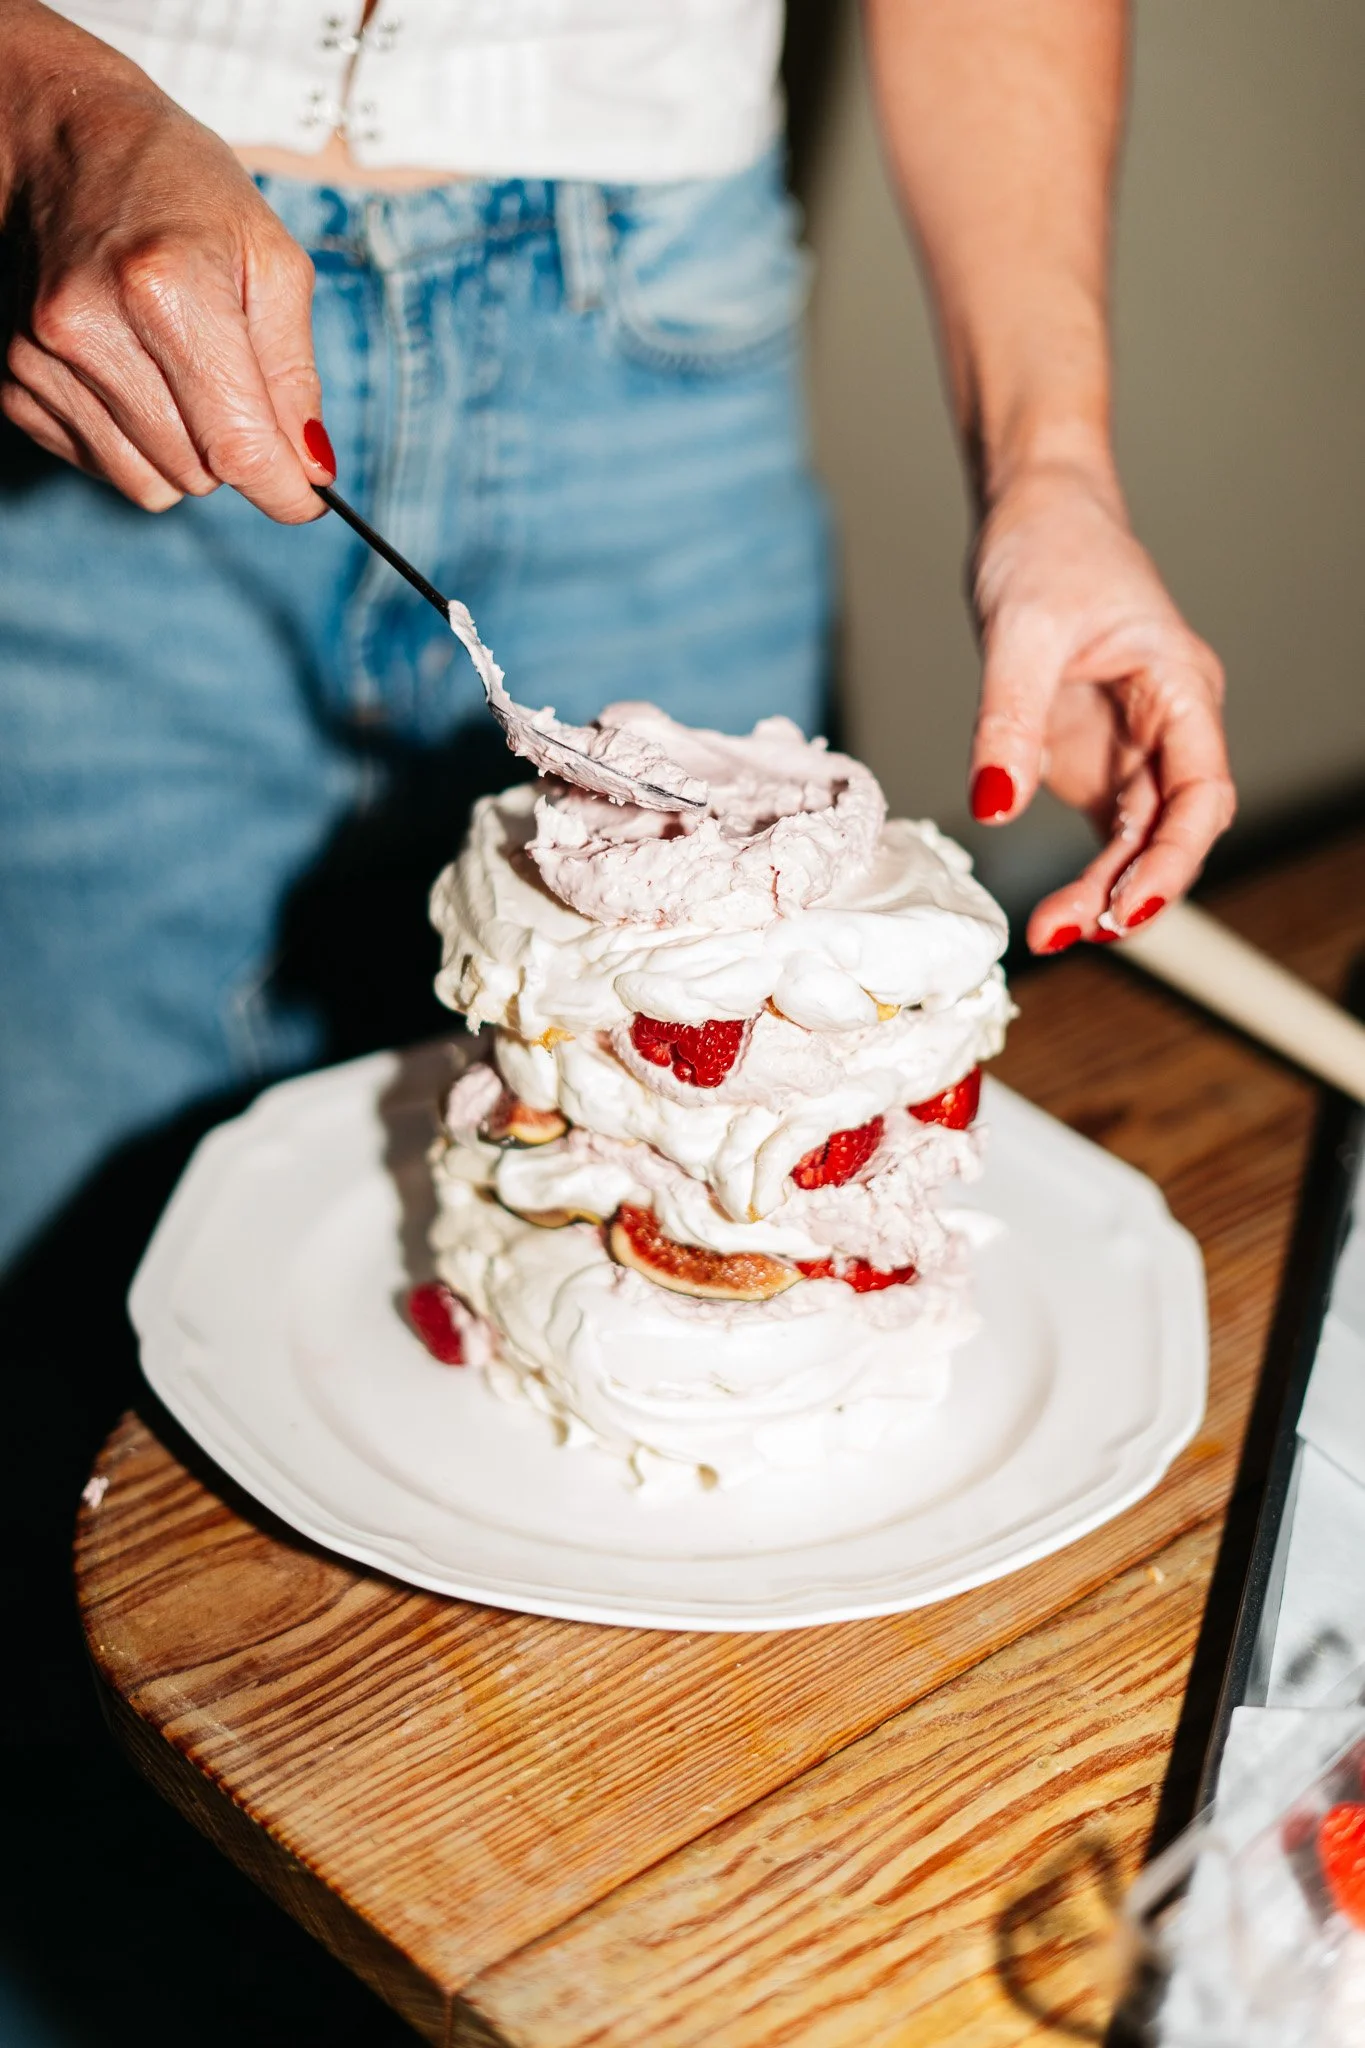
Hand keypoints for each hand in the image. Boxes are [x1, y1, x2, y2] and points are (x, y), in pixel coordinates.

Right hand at [0, 0, 333, 518]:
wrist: (62, 140)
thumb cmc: (177, 188)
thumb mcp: (269, 258)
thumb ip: (297, 373)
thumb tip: (313, 469)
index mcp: (166, 291)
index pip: (238, 446)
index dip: (286, 490)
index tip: (307, 498)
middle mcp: (89, 330)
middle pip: (198, 475)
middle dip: (234, 451)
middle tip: (233, 383)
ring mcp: (39, 360)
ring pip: (148, 485)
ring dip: (183, 452)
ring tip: (177, 370)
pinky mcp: (12, 382)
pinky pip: (101, 466)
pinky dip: (132, 439)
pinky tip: (130, 371)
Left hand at [968, 461, 1234, 952]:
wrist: (1037, 513)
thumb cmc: (1048, 549)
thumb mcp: (1018, 632)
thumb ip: (1007, 722)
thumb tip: (994, 805)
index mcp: (1179, 688)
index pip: (1200, 792)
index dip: (1173, 856)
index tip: (1130, 905)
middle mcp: (1171, 727)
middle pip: (1174, 830)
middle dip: (1129, 890)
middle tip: (1062, 931)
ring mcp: (1137, 748)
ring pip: (1139, 841)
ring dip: (1103, 892)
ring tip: (1049, 933)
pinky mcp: (1099, 761)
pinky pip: (1106, 835)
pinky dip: (1086, 875)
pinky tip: (1056, 912)